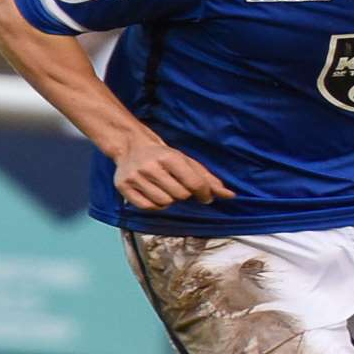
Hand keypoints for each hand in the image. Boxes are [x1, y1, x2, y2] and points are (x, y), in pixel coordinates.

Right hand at [113, 143, 235, 209]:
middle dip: (185, 195)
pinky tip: (156, 195)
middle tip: (179, 186)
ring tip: (166, 189)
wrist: (131, 146)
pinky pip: (148, 207)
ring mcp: (135, 177)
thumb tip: (230, 196)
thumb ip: (209, 180)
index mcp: (169, 157)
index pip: (194, 183)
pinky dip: (156, 206)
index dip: (204, 194)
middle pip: (180, 195)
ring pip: (165, 203)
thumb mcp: (188, 162)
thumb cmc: (165, 156)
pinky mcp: (123, 187)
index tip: (205, 196)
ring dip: (171, 200)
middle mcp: (150, 166)